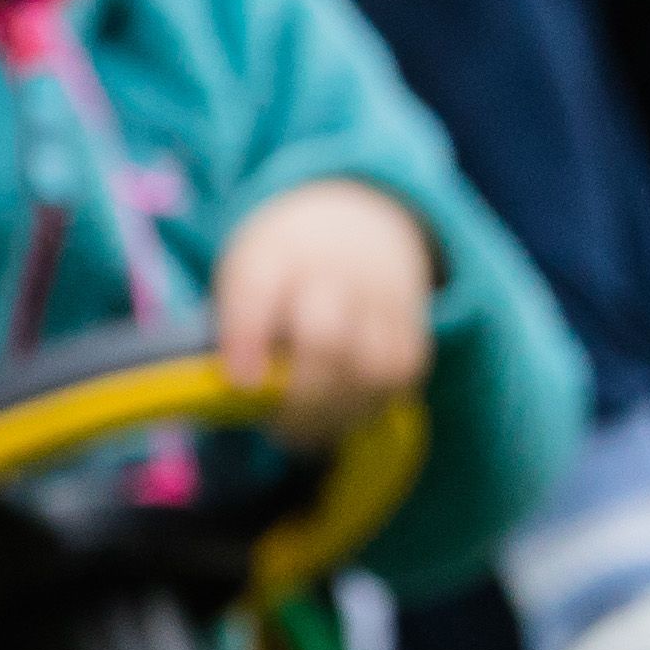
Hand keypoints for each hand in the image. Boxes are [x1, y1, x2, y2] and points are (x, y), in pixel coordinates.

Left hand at [211, 182, 438, 448]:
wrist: (352, 219)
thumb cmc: (281, 265)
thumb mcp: (245, 272)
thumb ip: (237, 325)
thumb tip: (241, 395)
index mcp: (275, 255)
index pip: (259, 291)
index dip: (249, 339)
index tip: (242, 383)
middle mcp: (334, 270)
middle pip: (326, 338)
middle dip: (301, 393)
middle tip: (278, 427)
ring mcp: (380, 294)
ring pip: (373, 365)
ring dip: (341, 407)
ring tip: (311, 429)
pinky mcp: (411, 318)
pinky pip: (403, 370)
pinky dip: (374, 401)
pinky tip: (343, 413)